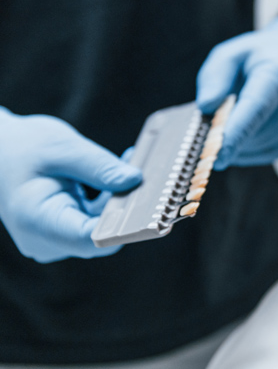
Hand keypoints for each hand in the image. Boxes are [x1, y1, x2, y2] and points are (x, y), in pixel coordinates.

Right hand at [0, 108, 141, 262]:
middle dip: (129, 206)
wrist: (0, 151)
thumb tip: (135, 180)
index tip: (153, 206)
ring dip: (122, 197)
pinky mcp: (67, 227)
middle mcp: (47, 239)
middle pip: (102, 233)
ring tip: (134, 164)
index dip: (125, 227)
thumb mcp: (62, 148)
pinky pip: (98, 217)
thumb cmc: (23, 148)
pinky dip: (112, 196)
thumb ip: (99, 167)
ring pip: (103, 225)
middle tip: (153, 176)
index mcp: (38, 221)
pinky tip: (121, 170)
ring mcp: (57, 237)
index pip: (91, 239)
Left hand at [196, 14, 277, 167]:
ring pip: (260, 148)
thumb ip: (215, 76)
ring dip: (240, 142)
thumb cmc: (255, 58)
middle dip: (228, 134)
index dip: (236, 135)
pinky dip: (252, 148)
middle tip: (217, 118)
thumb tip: (206, 106)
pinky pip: (269, 154)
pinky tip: (250, 129)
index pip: (255, 109)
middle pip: (254, 133)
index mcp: (277, 72)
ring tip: (237, 117)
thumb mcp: (229, 55)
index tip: (216, 158)